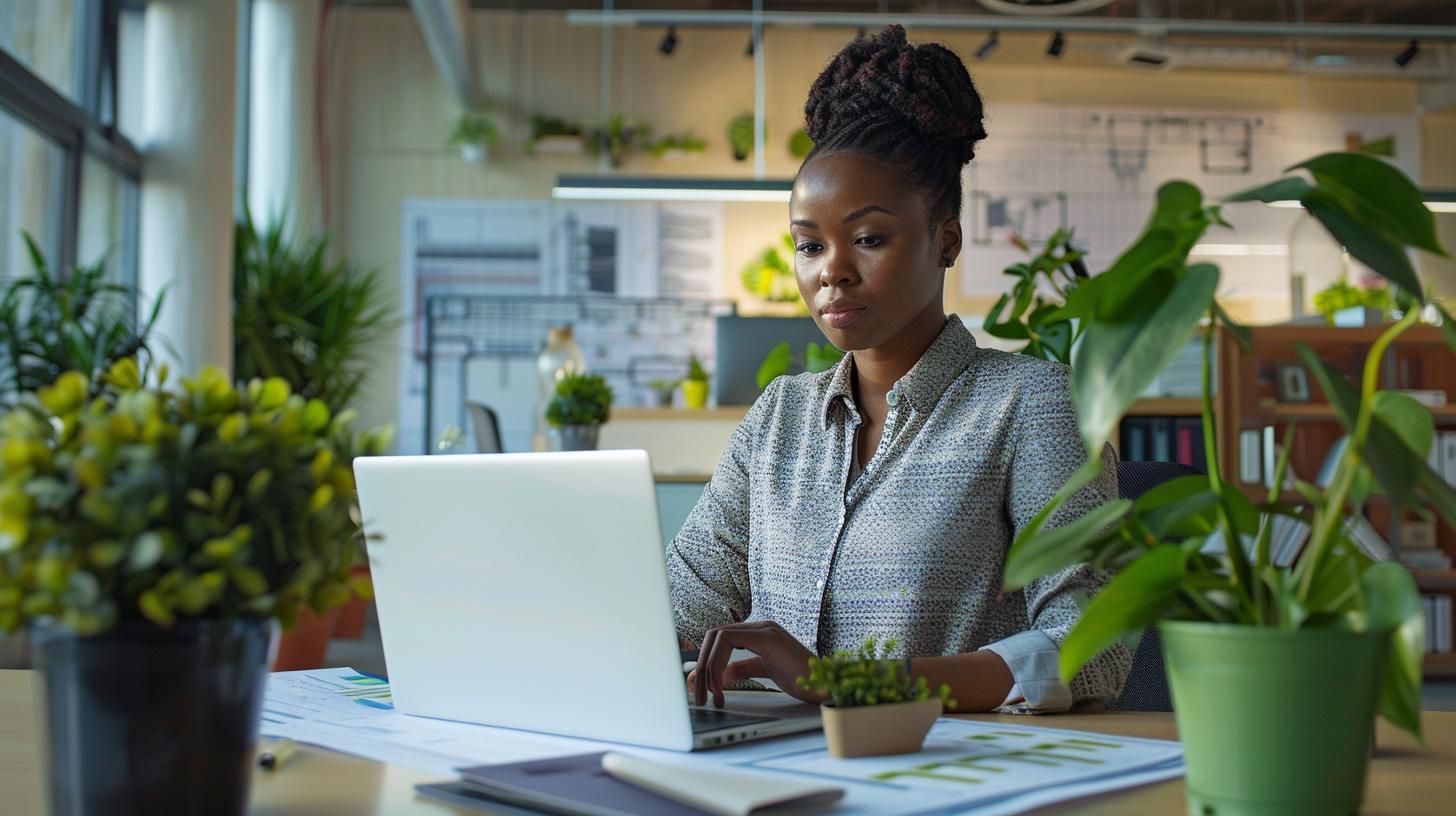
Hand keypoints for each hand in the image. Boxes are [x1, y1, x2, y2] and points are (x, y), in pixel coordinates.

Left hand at [688, 621, 824, 707]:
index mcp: (759, 633)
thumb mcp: (763, 672)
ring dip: (707, 666)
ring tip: (709, 692)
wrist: (825, 687)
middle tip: (697, 691)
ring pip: (718, 636)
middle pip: (715, 635)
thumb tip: (719, 674)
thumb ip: (741, 669)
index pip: (720, 638)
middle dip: (701, 664)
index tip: (697, 683)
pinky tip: (720, 685)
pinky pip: (729, 641)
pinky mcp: (768, 638)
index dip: (705, 659)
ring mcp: (765, 629)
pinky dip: (718, 663)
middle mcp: (760, 626)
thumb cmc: (801, 679)